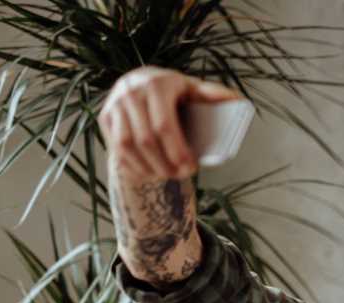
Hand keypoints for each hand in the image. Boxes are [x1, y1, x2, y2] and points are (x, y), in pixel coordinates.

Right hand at [99, 66, 239, 180]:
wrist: (139, 83)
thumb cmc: (175, 91)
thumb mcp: (193, 89)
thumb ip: (213, 95)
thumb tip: (238, 101)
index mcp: (157, 84)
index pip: (164, 125)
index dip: (177, 152)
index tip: (191, 168)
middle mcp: (131, 91)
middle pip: (146, 140)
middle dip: (165, 164)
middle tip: (181, 176)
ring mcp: (114, 104)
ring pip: (127, 147)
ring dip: (148, 168)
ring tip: (166, 176)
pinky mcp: (104, 117)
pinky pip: (116, 149)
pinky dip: (133, 166)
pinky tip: (149, 173)